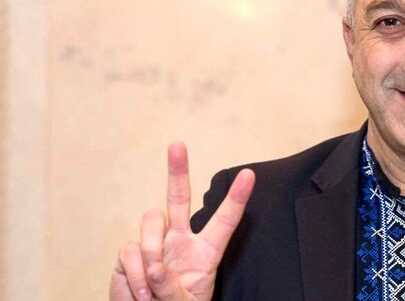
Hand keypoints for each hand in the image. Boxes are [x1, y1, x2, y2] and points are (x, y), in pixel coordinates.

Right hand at [110, 142, 254, 300]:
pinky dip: (134, 274)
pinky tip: (140, 293)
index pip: (224, 221)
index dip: (237, 198)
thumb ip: (172, 289)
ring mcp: (154, 245)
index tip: (249, 175)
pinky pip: (130, 251)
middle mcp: (179, 240)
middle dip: (177, 171)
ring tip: (152, 286)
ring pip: (151, 221)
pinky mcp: (129, 255)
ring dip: (152, 251)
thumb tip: (155, 268)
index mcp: (205, 252)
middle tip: (177, 144)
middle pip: (179, 198)